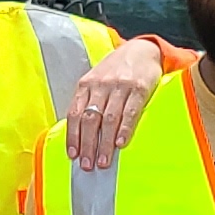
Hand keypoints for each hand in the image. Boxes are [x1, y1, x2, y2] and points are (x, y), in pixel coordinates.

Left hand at [65, 36, 167, 166]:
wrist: (142, 49)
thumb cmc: (116, 70)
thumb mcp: (96, 80)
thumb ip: (87, 101)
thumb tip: (78, 133)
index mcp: (86, 85)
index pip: (75, 114)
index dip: (73, 136)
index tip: (73, 155)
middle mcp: (101, 85)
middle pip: (90, 119)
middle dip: (87, 145)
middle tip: (87, 165)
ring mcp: (120, 86)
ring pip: (108, 119)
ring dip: (104, 143)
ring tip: (103, 161)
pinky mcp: (139, 88)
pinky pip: (130, 112)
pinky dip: (124, 129)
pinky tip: (120, 144)